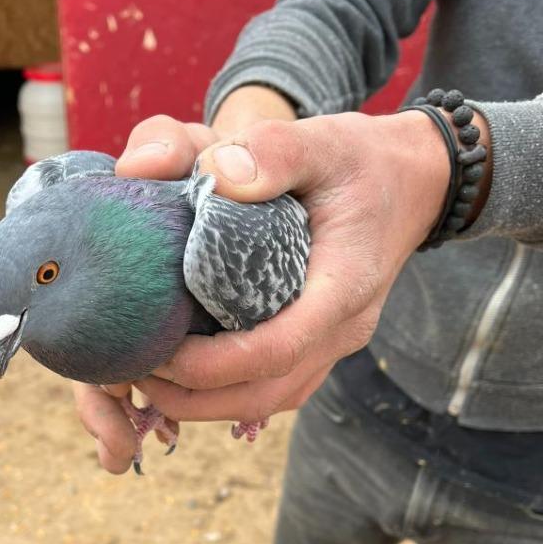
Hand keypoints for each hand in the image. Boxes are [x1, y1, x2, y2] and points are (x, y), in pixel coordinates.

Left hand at [136, 108, 452, 423]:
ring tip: (145, 379)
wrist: (411, 182)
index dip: (212, 364)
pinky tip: (179, 375)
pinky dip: (223, 393)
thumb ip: (273, 149)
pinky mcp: (318, 344)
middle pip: (265, 394)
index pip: (278, 350)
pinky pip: (271, 388)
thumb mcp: (322, 139)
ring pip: (267, 401)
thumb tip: (215, 175)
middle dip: (193, 397)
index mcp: (344, 286)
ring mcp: (333, 344)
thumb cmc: (360, 161)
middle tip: (132, 372)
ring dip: (203, 404)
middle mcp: (342, 328)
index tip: (158, 351)